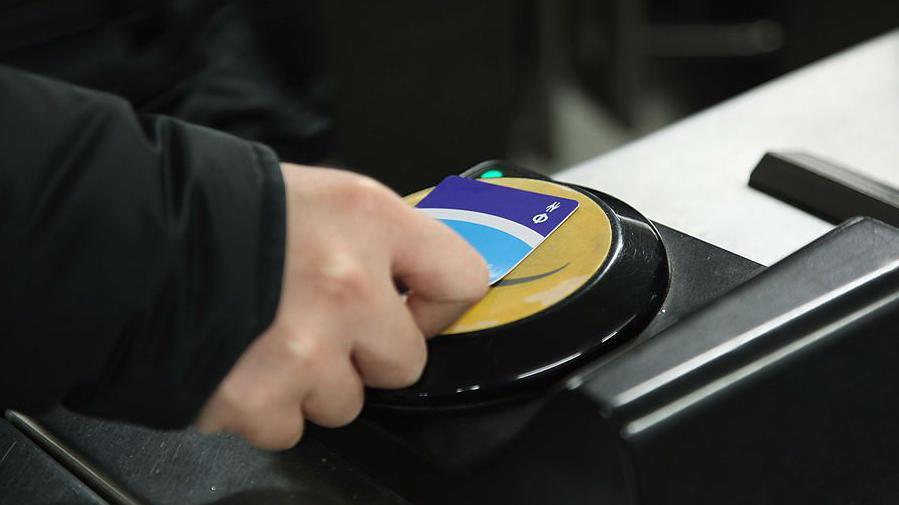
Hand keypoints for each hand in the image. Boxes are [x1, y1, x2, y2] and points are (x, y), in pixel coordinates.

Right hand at [195, 164, 487, 448]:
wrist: (122, 239)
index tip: (416, 307)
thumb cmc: (218, 211)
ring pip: (347, 403)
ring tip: (267, 340)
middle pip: (407, 362)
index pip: (461, 279)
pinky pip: (291, 428)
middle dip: (368, 354)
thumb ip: (374, 239)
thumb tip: (416, 276)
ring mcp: (305, 349)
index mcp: (367, 220)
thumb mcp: (315, 197)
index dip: (438, 302)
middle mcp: (347, 286)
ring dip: (313, 383)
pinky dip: (267, 408)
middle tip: (322, 327)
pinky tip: (239, 364)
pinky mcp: (259, 399)